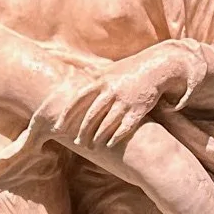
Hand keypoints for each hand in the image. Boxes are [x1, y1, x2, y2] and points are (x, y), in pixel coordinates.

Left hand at [57, 43, 193, 148]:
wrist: (156, 68)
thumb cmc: (130, 70)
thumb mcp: (110, 69)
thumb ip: (94, 72)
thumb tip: (79, 69)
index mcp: (101, 81)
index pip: (78, 100)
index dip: (67, 115)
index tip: (58, 127)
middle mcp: (111, 91)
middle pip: (91, 116)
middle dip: (82, 132)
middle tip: (77, 143)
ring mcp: (125, 101)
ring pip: (106, 124)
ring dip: (97, 137)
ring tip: (92, 146)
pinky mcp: (138, 110)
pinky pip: (124, 128)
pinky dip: (115, 137)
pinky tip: (109, 144)